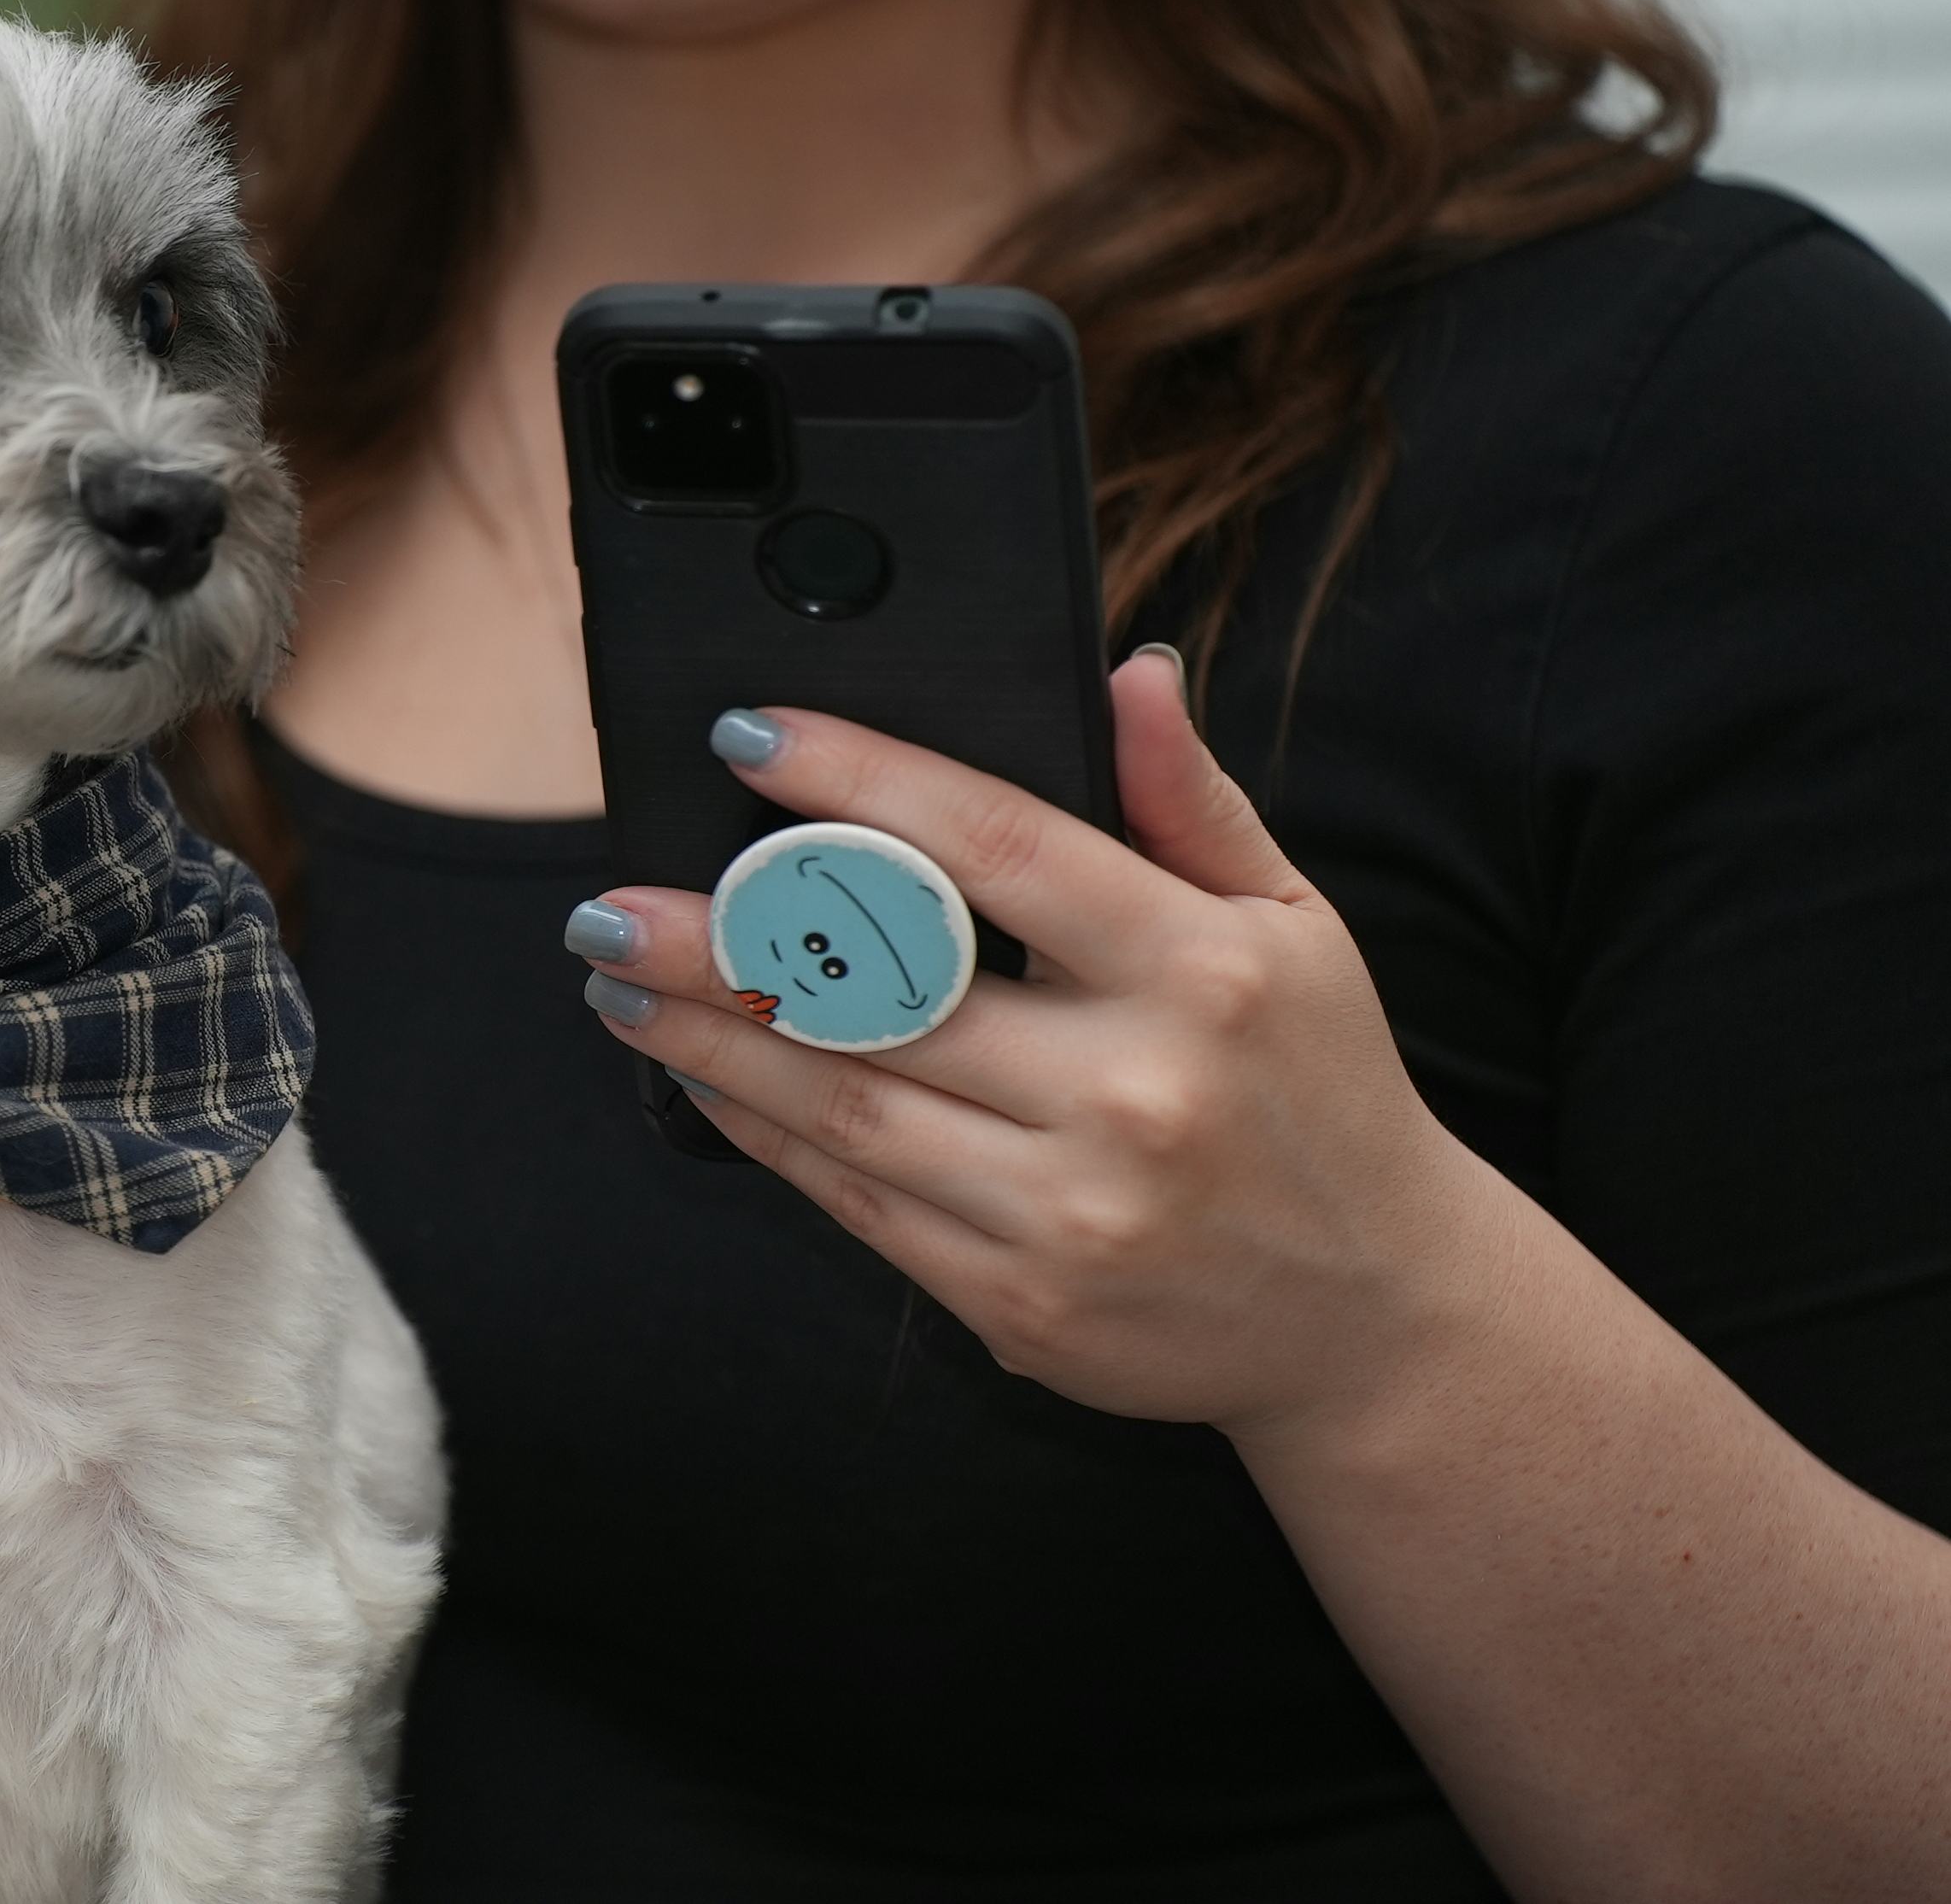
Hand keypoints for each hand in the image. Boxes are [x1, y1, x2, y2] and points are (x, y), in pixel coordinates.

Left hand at [574, 650, 1524, 1437]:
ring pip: (845, 1104)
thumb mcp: (1293, 924)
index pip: (999, 845)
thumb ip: (1189, 800)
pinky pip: (858, 1202)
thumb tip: (1125, 671)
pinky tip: (694, 1075)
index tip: (746, 734)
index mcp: (1204, 969)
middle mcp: (1135, 1091)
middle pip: (886, 988)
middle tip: (610, 896)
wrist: (1376, 1316)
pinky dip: (762, 1134)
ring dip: (706, 1040)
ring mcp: (1072, 1210)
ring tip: (616, 979)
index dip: (858, 781)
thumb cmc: (1314, 1087)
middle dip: (724, 938)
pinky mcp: (1021, 1306)